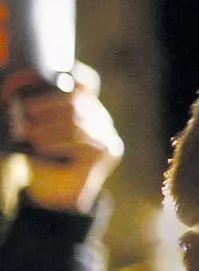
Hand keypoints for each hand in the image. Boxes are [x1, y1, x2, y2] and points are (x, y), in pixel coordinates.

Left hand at [5, 64, 122, 213]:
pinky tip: (42, 148)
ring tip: (28, 136)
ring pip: (75, 119)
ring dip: (45, 127)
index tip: (57, 74)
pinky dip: (55, 141)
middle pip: (75, 99)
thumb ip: (35, 113)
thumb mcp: (36, 130)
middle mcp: (100, 118)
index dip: (75, 74)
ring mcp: (106, 135)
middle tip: (22, 116)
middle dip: (44, 105)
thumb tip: (19, 99)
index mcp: (85, 108)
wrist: (55, 196)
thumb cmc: (42, 161)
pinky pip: (79, 138)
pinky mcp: (106, 151)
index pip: (86, 82)